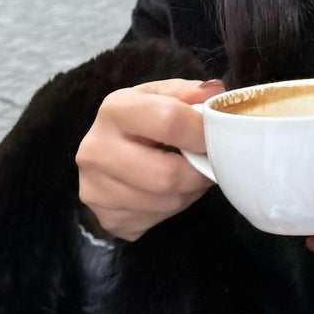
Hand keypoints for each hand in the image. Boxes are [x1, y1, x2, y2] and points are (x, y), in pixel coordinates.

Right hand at [76, 78, 224, 243]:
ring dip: (188, 192)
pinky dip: (172, 208)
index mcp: (115, 110)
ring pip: (167, 202)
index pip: (169, 121)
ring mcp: (97, 189)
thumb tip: (216, 95)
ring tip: (186, 176)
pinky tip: (166, 192)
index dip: (202, 132)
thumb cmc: (140, 121)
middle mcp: (97, 150)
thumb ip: (189, 93)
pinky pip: (157, 220)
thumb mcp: (160, 96)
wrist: (105, 153)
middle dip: (198, 173)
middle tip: (206, 164)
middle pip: (167, 174)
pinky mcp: (109, 218)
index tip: (215, 136)